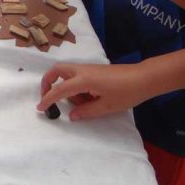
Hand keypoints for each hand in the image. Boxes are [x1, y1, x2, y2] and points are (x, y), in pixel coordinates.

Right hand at [37, 62, 155, 119]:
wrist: (144, 78)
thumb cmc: (126, 92)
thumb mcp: (106, 107)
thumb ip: (86, 111)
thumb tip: (72, 116)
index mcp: (83, 80)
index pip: (59, 89)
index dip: (48, 99)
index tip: (40, 108)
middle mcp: (82, 71)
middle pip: (56, 71)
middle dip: (48, 82)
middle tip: (49, 97)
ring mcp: (88, 69)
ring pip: (67, 74)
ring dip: (67, 88)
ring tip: (85, 103)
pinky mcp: (94, 71)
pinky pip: (77, 76)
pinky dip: (76, 86)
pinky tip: (91, 98)